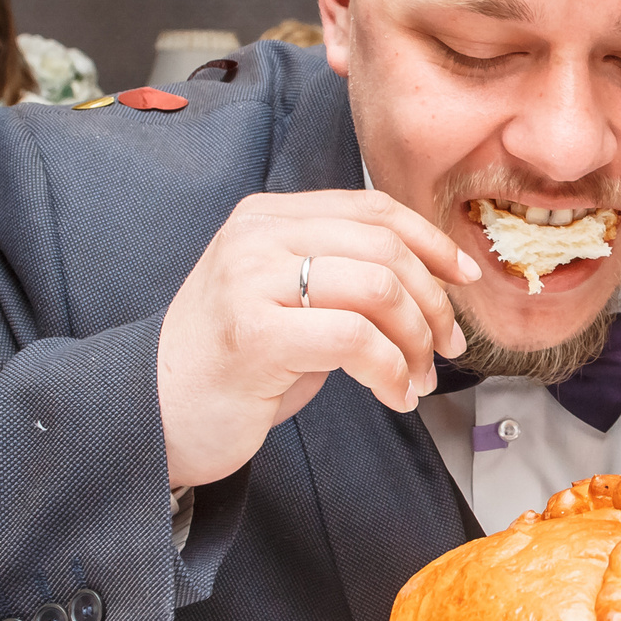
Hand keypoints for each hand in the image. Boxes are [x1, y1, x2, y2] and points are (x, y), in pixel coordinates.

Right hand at [155, 189, 480, 487]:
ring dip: (416, 341)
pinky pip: (356, 339)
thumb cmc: (232, 363)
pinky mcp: (256, 332)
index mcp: (268, 216)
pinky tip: (393, 395)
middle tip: (446, 347)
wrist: (157, 412)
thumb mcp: (285, 298)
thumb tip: (429, 280)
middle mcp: (257, 235)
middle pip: (384, 247)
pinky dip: (391, 371)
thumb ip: (340, 273)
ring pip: (379, 289)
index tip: (463, 277)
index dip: (430, 241)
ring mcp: (252, 280)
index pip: (372, 208)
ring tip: (418, 378)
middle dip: (433, 302)